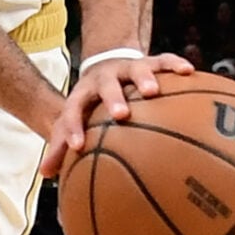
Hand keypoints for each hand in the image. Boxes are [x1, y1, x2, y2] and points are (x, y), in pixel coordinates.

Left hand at [42, 51, 195, 179]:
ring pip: (136, 68)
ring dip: (144, 78)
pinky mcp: (149, 61)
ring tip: (154, 91)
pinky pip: (163, 60)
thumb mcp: (73, 118)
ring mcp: (127, 68)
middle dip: (112, 99)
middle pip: (106, 86)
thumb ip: (60, 144)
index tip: (77, 146)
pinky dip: (174, 64)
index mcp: (83, 94)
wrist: (104, 66)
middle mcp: (104, 79)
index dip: (72, 127)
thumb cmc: (90, 104)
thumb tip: (45, 174)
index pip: (73, 110)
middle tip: (121, 114)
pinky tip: (188, 71)